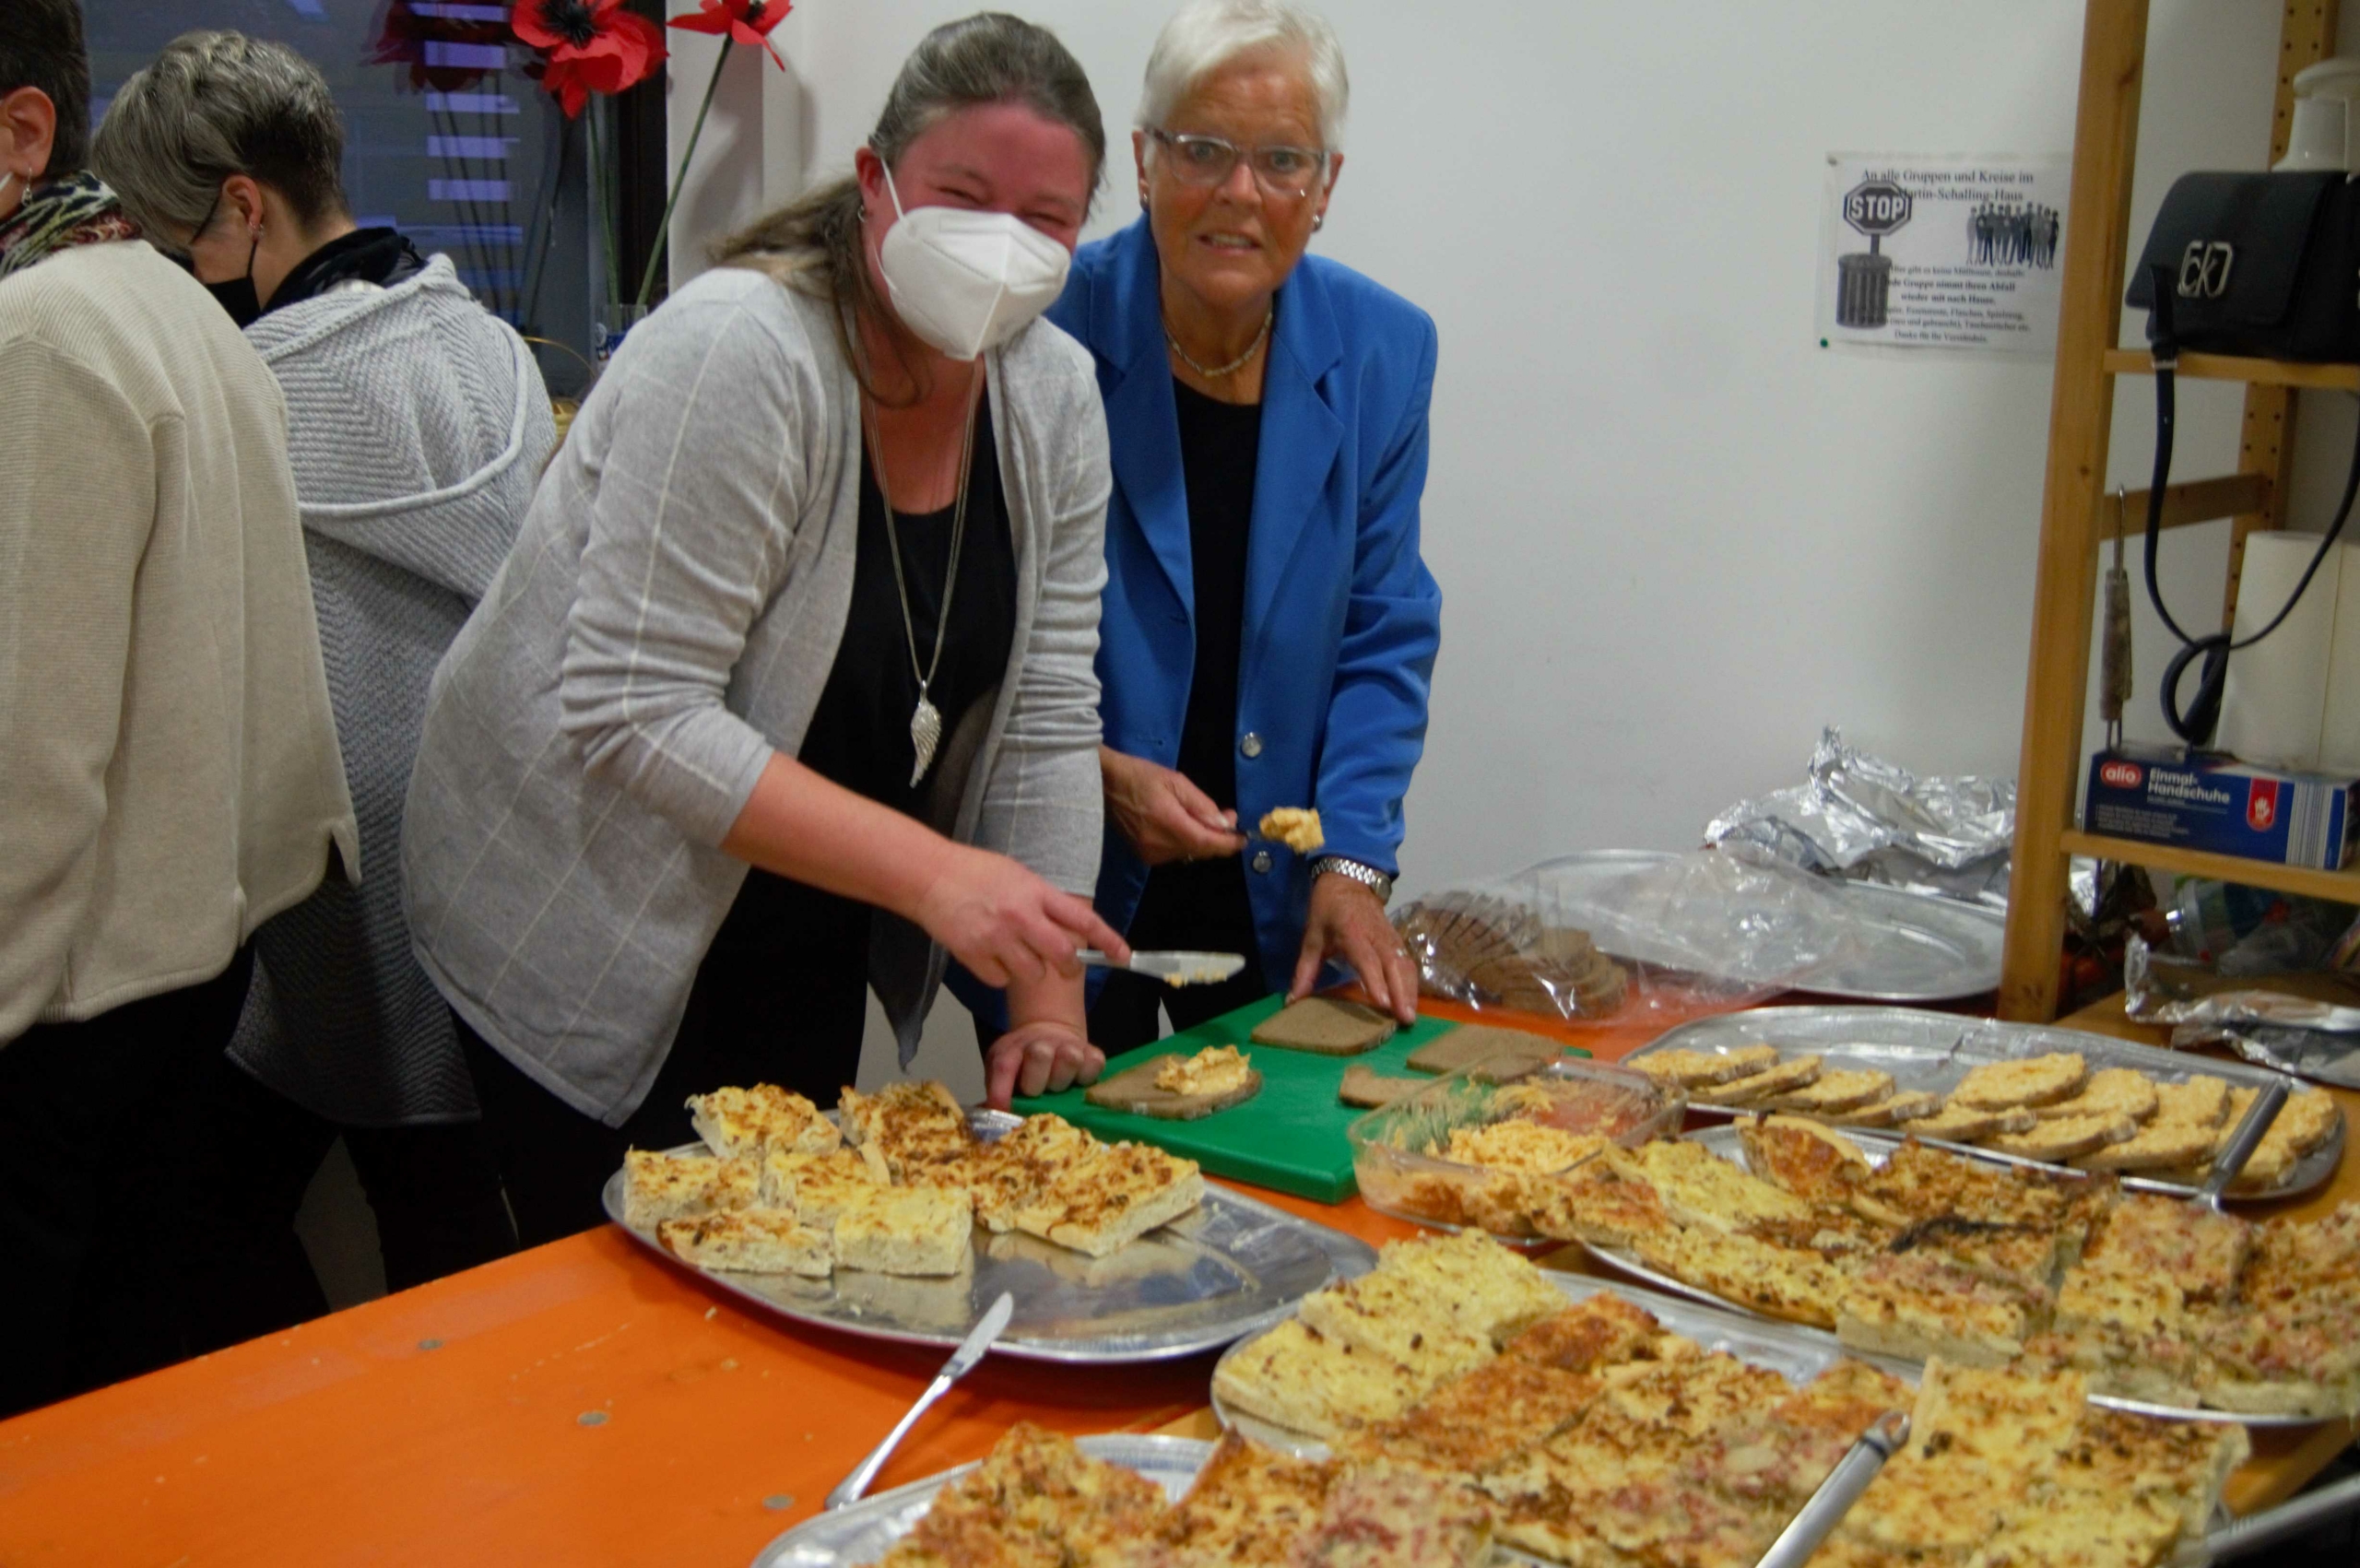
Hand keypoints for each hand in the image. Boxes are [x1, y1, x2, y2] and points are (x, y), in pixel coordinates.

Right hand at [916, 845, 1129, 987]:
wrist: (930, 876)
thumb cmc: (975, 871)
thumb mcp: (1019, 876)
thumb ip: (1043, 900)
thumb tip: (1068, 926)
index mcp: (1036, 892)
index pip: (1083, 920)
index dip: (1108, 940)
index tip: (1124, 956)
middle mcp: (1021, 916)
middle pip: (1062, 956)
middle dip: (1070, 967)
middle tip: (1066, 967)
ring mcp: (997, 938)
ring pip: (1033, 973)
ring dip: (1030, 970)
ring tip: (1015, 952)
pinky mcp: (974, 954)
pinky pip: (1001, 980)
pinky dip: (1000, 974)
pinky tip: (990, 955)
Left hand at [985, 1019, 1104, 1108]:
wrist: (1048, 1033)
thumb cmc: (1022, 1064)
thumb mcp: (1002, 1071)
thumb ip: (996, 1092)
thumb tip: (987, 1120)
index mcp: (1011, 1050)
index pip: (1003, 1067)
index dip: (1001, 1092)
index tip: (1002, 1112)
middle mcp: (1040, 1043)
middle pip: (1040, 1054)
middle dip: (1036, 1081)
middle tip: (1036, 1091)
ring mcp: (1068, 1045)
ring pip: (1070, 1057)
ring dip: (1063, 1078)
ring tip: (1058, 1085)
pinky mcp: (1092, 1052)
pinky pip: (1094, 1063)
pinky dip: (1088, 1075)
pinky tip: (1078, 1081)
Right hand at [1101, 746, 1246, 866]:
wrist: (1103, 783)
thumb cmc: (1140, 776)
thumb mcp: (1176, 782)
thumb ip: (1202, 806)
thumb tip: (1225, 825)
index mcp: (1169, 825)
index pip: (1207, 843)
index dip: (1229, 843)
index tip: (1244, 838)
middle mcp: (1160, 846)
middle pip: (1200, 850)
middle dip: (1218, 837)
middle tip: (1227, 816)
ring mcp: (1149, 854)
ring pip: (1189, 853)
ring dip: (1202, 839)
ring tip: (1205, 817)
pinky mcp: (1143, 855)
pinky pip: (1174, 853)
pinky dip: (1186, 842)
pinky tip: (1186, 825)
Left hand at [1290, 872, 1419, 1023]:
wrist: (1348, 880)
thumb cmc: (1327, 909)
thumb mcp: (1312, 937)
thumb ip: (1304, 971)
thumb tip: (1292, 1001)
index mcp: (1352, 932)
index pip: (1367, 959)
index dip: (1376, 981)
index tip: (1384, 1003)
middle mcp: (1376, 936)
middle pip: (1393, 965)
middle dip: (1401, 993)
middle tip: (1405, 1019)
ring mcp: (1390, 937)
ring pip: (1405, 964)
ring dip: (1410, 990)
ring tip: (1410, 1016)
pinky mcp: (1397, 940)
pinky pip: (1408, 961)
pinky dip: (1412, 981)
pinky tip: (1411, 1001)